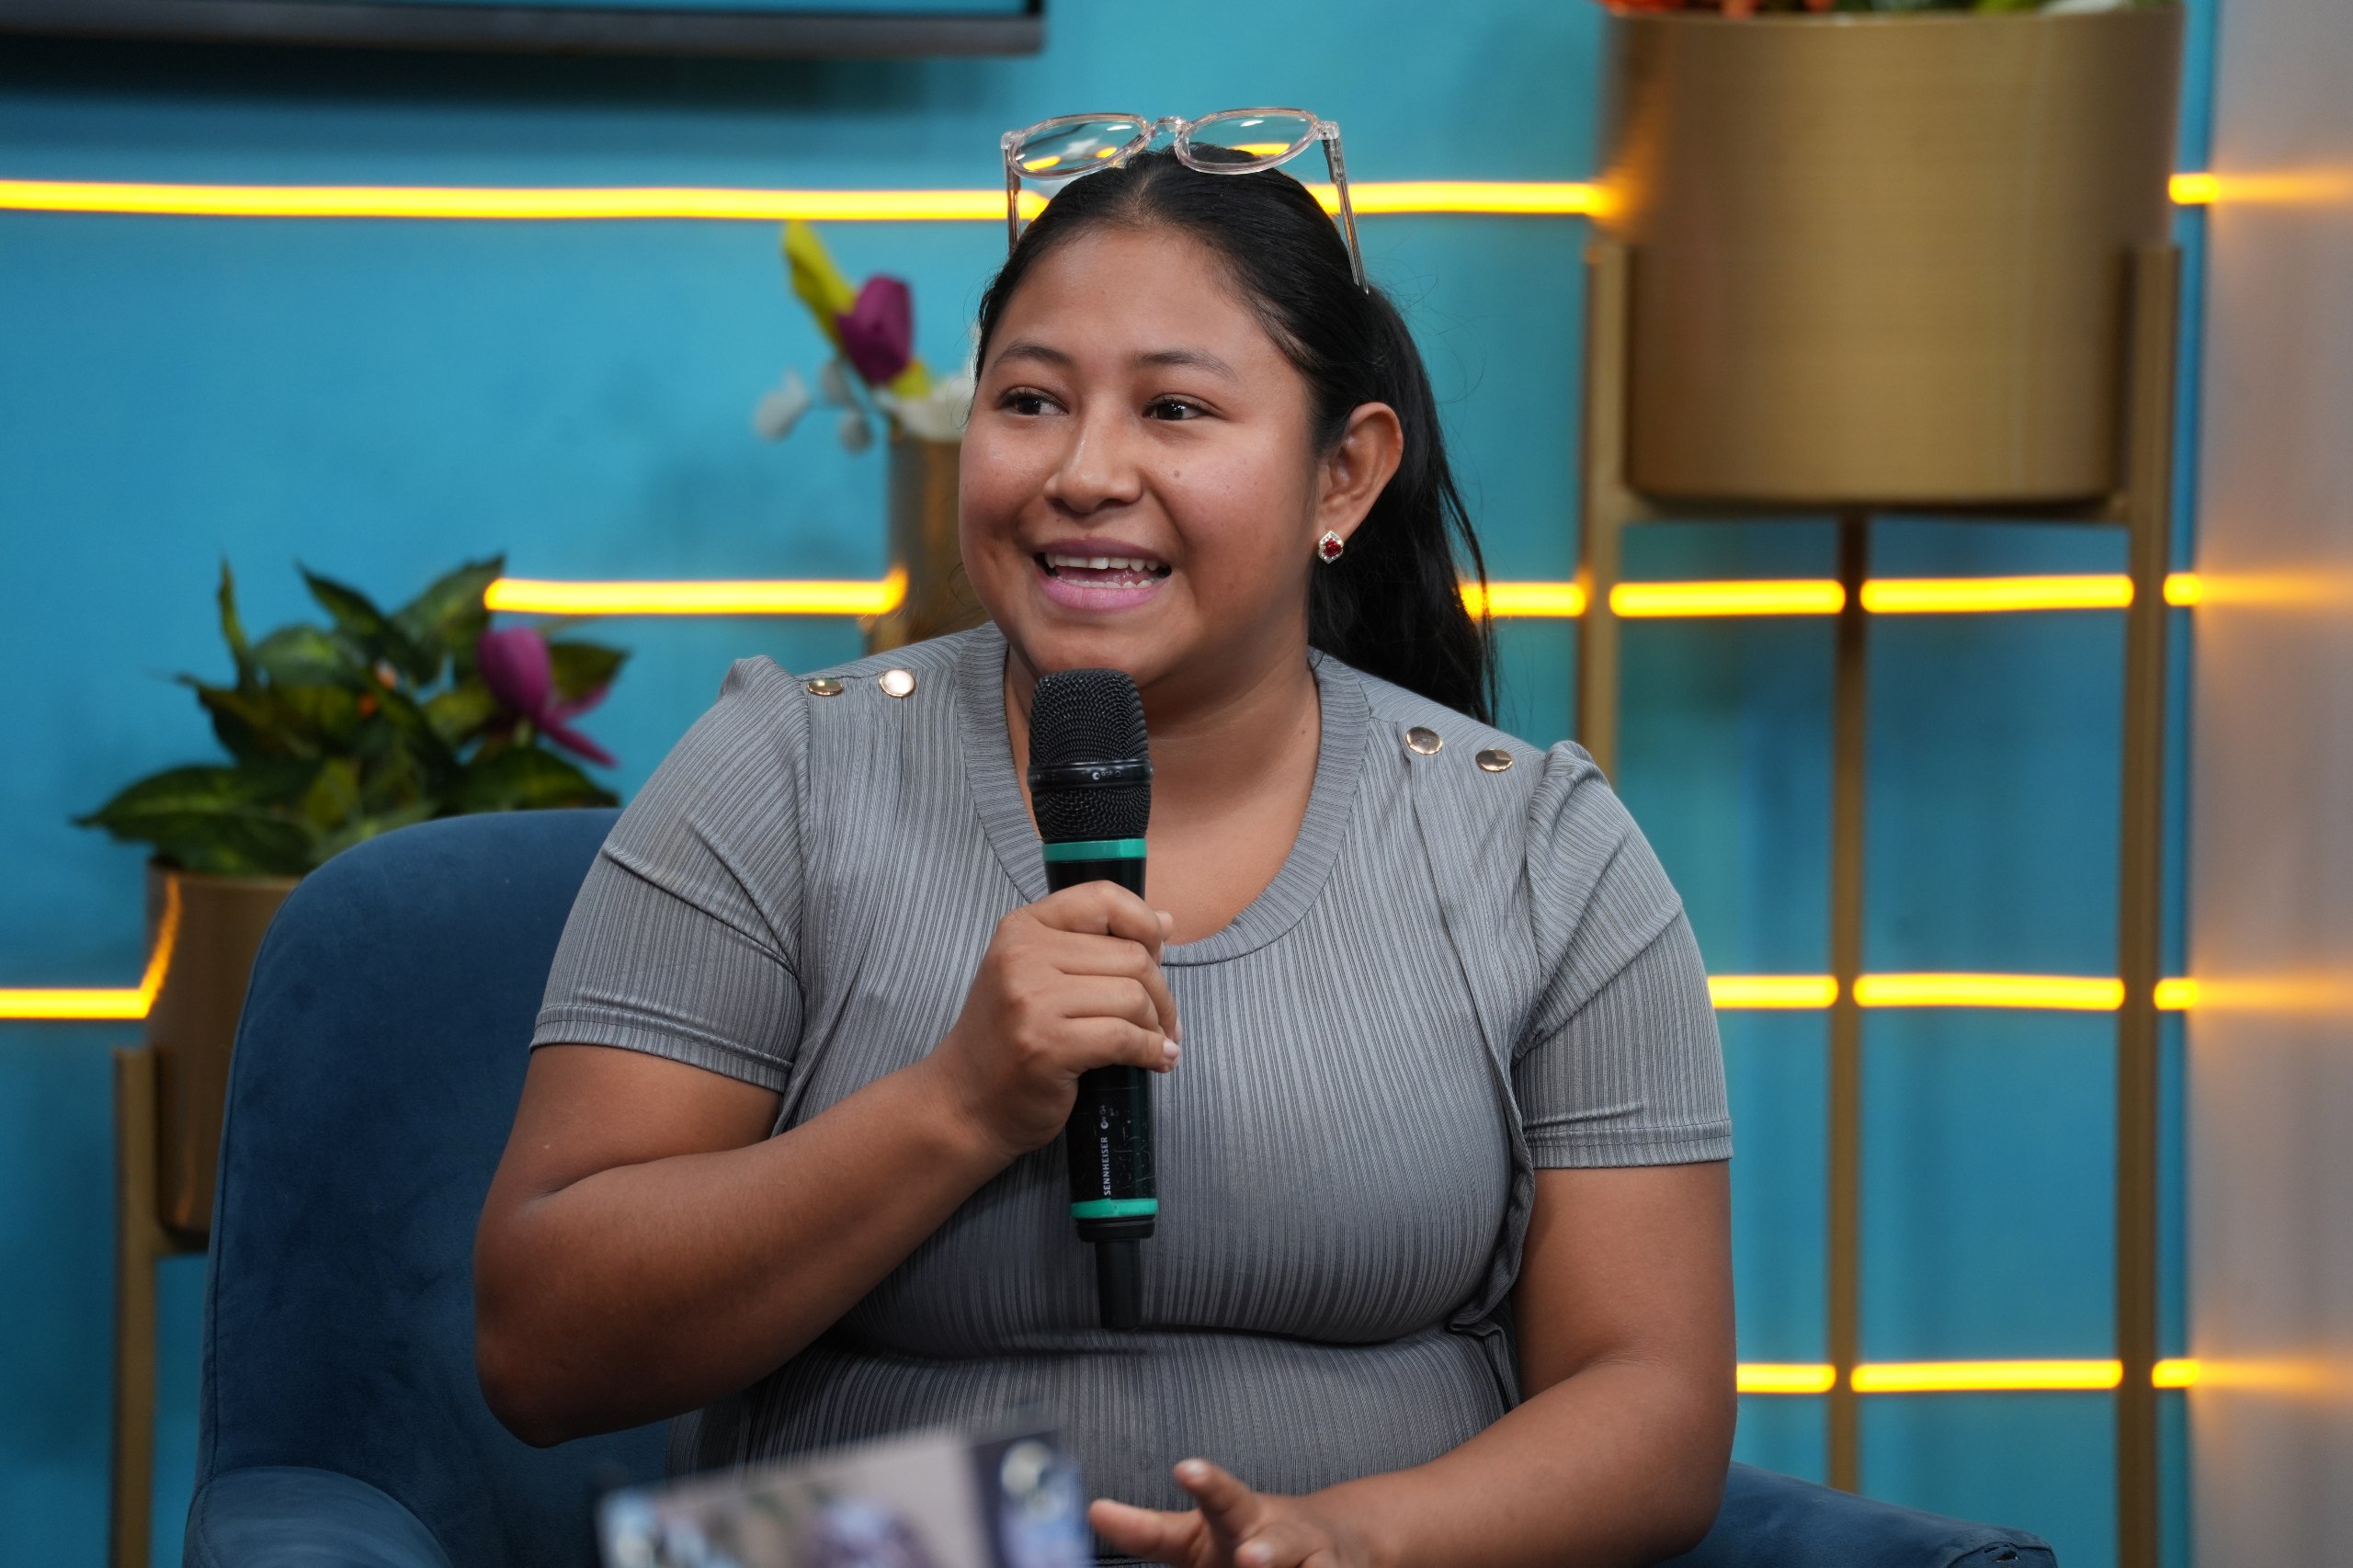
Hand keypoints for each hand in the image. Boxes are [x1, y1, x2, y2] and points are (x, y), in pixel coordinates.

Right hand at [925, 881, 1180, 1159]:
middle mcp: (1023, 955)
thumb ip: (1096, 946)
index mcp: (1023, 928)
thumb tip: (1167, 921)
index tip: (1157, 957)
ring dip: (1158, 1026)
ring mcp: (1032, 1000)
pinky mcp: (1046, 1046)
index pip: (1104, 898)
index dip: (1145, 925)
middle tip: (1164, 1022)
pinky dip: (1152, 1051)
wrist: (962, 1104)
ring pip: (1134, 996)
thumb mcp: (1038, 977)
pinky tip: (1156, 1061)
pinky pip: (1125, 1038)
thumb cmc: (1008, 1041)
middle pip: (1131, 955)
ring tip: (1157, 1043)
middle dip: (1161, 993)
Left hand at [1090, 1460, 1380, 1567]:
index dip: (1204, 1485)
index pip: (1216, 1499)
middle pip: (1271, 1538)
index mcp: (1234, 1517)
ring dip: (1279, 1563)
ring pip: (1299, 1562)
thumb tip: (1094, 1512)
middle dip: (1262, 1547)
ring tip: (1256, 1563)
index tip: (1186, 1471)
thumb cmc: (1249, 1541)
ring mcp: (1308, 1555)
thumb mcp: (1196, 1536)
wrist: (1336, 1542)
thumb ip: (1149, 1530)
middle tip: (1248, 1557)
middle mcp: (1273, 1533)